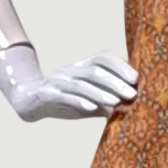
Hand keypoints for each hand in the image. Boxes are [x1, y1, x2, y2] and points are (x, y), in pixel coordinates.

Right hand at [0, 46, 137, 121]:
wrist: (30, 103)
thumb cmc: (66, 102)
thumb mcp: (89, 102)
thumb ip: (107, 103)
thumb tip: (131, 108)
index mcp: (82, 67)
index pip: (103, 58)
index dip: (120, 65)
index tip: (136, 78)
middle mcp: (71, 70)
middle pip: (95, 71)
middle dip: (116, 82)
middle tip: (132, 94)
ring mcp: (57, 81)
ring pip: (81, 84)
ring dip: (101, 93)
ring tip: (117, 103)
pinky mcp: (47, 94)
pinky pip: (64, 96)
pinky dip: (79, 101)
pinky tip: (93, 109)